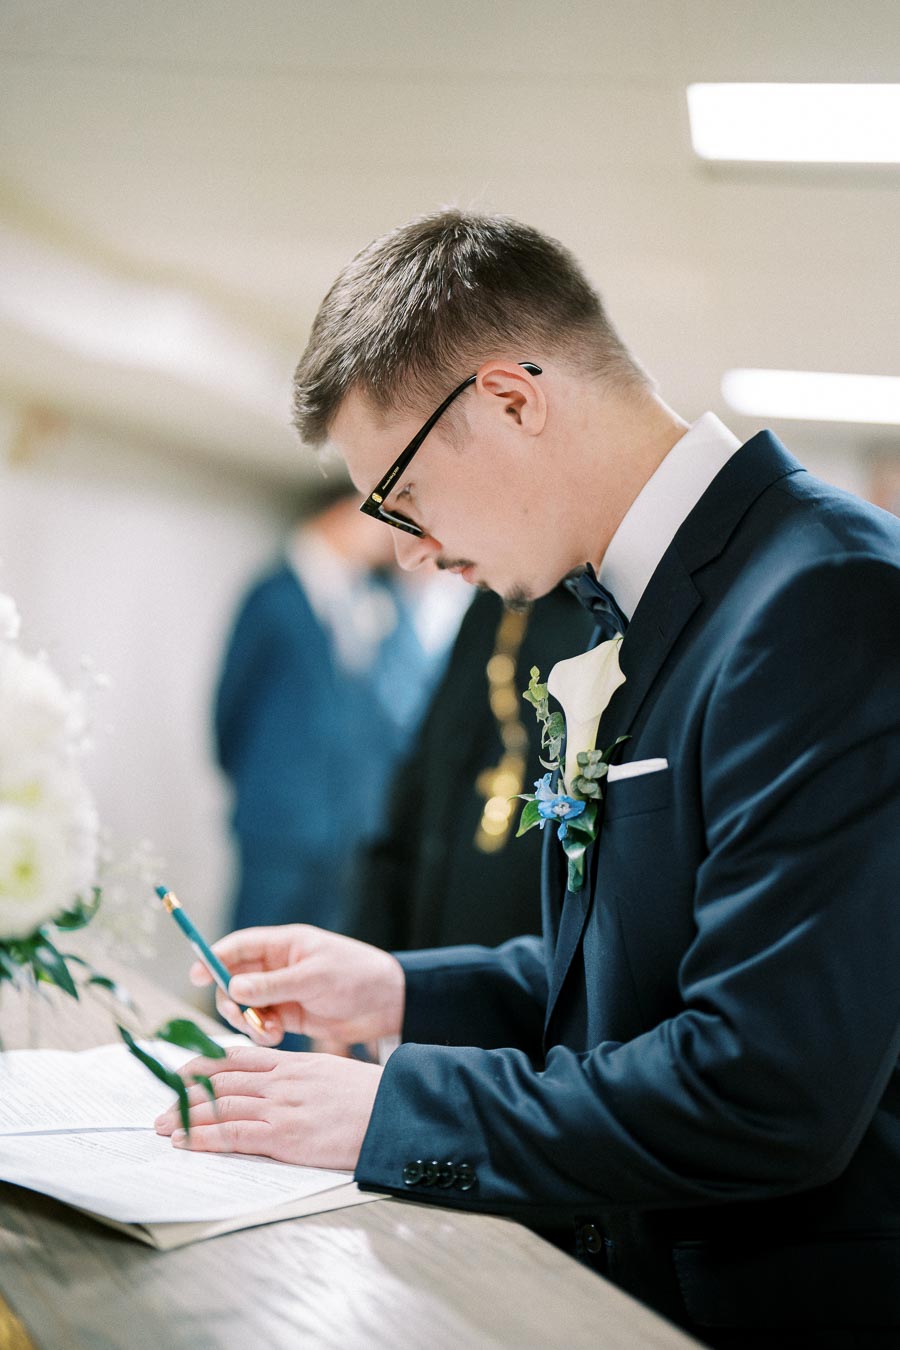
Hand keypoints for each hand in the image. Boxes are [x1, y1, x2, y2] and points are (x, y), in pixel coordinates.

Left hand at [154, 1043, 382, 1169]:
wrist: (393, 1111)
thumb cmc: (368, 1097)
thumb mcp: (330, 1072)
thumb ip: (299, 1075)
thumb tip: (278, 1081)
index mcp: (292, 1063)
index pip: (237, 1059)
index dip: (204, 1065)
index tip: (182, 1073)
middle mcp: (281, 1080)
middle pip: (221, 1082)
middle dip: (185, 1093)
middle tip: (160, 1103)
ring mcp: (281, 1106)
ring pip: (221, 1106)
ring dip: (185, 1115)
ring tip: (162, 1124)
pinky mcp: (285, 1135)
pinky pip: (234, 1134)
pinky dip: (204, 1137)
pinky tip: (185, 1141)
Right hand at [190, 924, 404, 1047]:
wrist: (388, 1003)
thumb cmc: (356, 976)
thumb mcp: (314, 977)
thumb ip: (273, 984)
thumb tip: (233, 986)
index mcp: (284, 944)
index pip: (238, 947)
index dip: (213, 958)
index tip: (196, 975)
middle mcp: (278, 966)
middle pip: (234, 980)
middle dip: (231, 999)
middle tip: (240, 1015)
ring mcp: (282, 991)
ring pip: (245, 1005)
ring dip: (247, 1020)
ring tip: (268, 1031)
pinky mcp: (289, 1015)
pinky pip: (261, 1024)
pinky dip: (261, 1033)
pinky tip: (277, 1037)